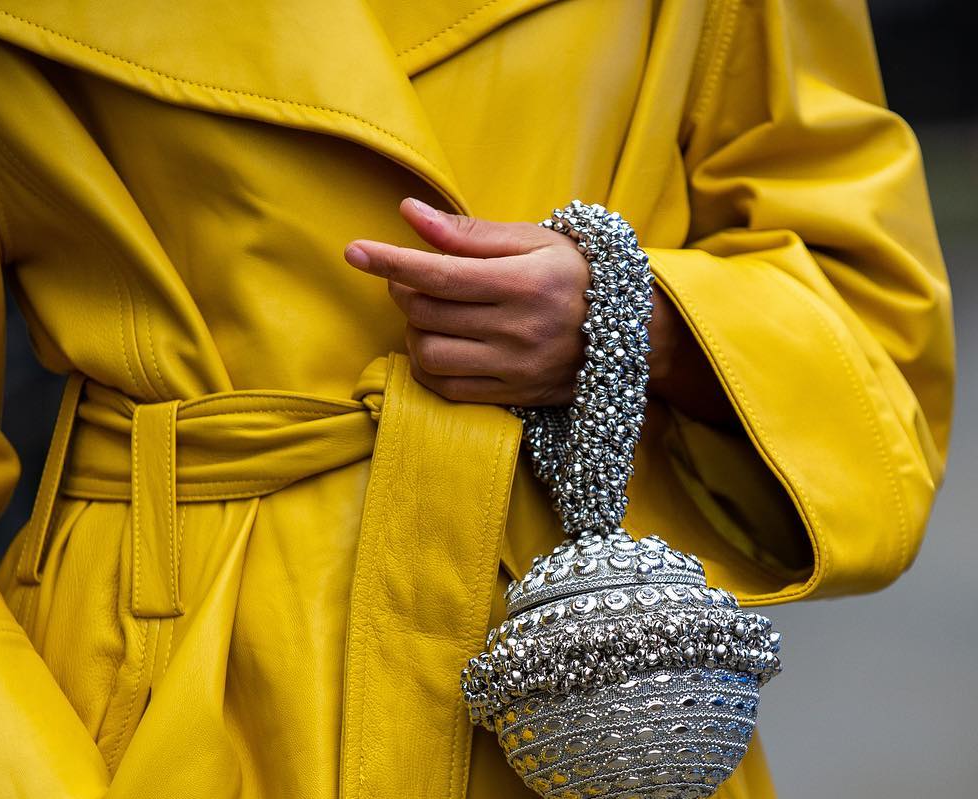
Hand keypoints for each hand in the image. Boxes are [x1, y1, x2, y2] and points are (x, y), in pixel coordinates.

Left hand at [344, 198, 739, 427]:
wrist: (632, 334)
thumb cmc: (577, 275)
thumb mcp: (534, 241)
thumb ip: (470, 233)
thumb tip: (409, 214)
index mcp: (524, 282)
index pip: (438, 272)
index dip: (390, 260)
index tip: (354, 250)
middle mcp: (518, 329)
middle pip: (426, 313)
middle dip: (405, 291)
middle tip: (414, 277)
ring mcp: (514, 368)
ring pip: (429, 354)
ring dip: (413, 331)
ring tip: (430, 314)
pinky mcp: (511, 396)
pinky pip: (446, 388)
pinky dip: (427, 367)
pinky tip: (437, 345)